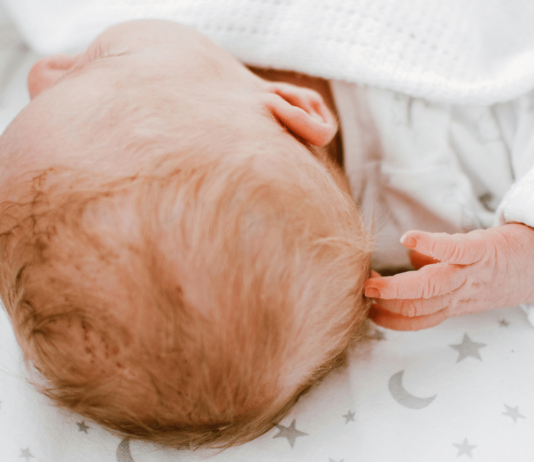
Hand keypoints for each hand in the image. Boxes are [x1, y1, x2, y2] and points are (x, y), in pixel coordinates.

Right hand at [364, 224, 533, 330]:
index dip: (393, 319)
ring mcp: (470, 273)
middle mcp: (461, 294)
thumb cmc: (503, 267)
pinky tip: (408, 240)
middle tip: (363, 294)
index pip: (420, 318)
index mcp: (457, 302)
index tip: (370, 312)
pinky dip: (430, 246)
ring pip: (431, 286)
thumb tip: (411, 257)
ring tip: (373, 281)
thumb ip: (438, 272)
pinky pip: (454, 251)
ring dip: (398, 288)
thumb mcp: (469, 279)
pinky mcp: (482, 250)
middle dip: (389, 304)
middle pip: (421, 306)